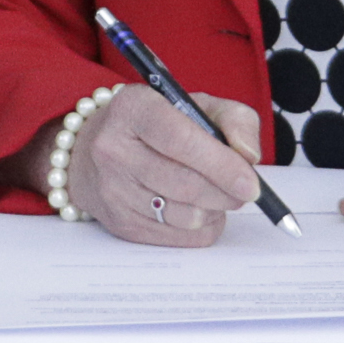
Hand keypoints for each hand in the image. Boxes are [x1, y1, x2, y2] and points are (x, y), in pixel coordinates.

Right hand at [63, 88, 265, 246]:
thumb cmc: (155, 125)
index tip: (250, 182)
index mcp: (133, 108)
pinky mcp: (119, 222)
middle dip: (226, 193)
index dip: (221, 165)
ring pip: (184, 216)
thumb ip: (233, 120)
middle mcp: (114, 148)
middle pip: (185, 185)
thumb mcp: (194, 105)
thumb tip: (248, 156)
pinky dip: (200, 227)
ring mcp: (112, 189)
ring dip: (214, 210)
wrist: (93, 151)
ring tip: (215, 195)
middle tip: (244, 191)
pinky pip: (177, 237)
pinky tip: (198, 209)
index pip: (181, 140)